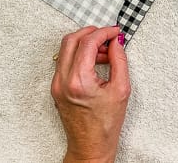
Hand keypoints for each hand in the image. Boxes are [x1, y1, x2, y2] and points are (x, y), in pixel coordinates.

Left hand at [51, 26, 129, 162]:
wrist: (90, 146)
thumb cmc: (105, 125)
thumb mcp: (121, 89)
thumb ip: (119, 61)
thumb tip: (116, 42)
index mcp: (79, 81)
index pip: (88, 42)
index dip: (104, 32)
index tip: (115, 32)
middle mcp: (63, 80)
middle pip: (71, 40)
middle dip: (91, 32)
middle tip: (108, 35)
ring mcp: (56, 84)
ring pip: (66, 49)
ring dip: (85, 43)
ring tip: (105, 52)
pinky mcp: (56, 87)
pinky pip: (65, 61)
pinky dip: (80, 54)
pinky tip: (95, 61)